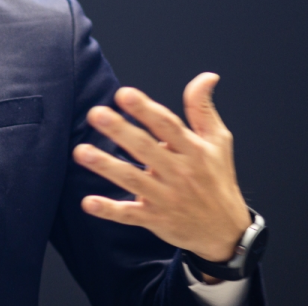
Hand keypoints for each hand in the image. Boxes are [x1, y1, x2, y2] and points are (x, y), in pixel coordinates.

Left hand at [72, 72, 251, 263]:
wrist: (226, 231)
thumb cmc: (217, 180)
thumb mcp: (218, 142)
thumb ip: (203, 108)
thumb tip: (207, 76)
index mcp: (194, 150)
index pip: (167, 125)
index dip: (146, 109)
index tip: (124, 94)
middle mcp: (179, 173)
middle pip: (145, 148)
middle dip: (120, 131)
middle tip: (96, 114)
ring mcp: (166, 198)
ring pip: (133, 180)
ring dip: (106, 166)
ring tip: (81, 152)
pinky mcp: (155, 219)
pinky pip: (129, 215)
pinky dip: (109, 210)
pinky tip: (88, 202)